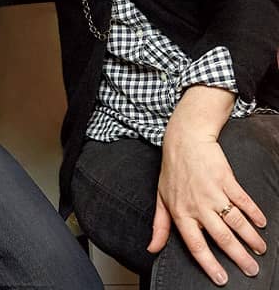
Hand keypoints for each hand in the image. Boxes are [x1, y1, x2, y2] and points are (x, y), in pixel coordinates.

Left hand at [148, 91, 266, 285]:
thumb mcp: (161, 197)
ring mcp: (213, 192)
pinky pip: (243, 200)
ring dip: (251, 238)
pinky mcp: (226, 179)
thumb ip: (159, 226)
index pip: (196, 245)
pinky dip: (254, 213)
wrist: (184, 139)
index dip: (209, 265)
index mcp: (181, 212)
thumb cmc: (173, 169)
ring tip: (260, 250)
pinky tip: (261, 223)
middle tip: (251, 270)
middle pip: (222, 237)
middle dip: (239, 256)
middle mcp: (198, 205)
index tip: (222, 279)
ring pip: (236, 221)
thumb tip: (152, 249)